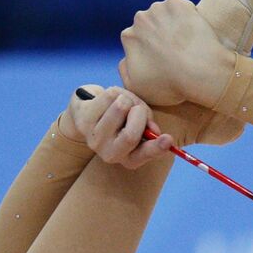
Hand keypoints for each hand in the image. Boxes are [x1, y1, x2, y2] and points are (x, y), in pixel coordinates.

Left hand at [59, 86, 173, 169]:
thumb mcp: (140, 126)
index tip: (169, 139)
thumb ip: (149, 128)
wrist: (88, 112)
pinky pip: (108, 98)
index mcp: (130, 159)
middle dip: (140, 113)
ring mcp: (95, 140)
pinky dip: (114, 92)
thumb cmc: (122, 119)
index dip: (157, 148)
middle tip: (138, 107)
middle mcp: (110, 155)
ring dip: (127, 99)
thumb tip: (154, 130)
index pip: (145, 155)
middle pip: (131, 135)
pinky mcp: (83, 121)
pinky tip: (108, 98)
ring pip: (120, 109)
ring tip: (123, 102)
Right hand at [118, 0, 235, 107]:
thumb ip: (124, 70)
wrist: (202, 74)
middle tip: (179, 52)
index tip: (166, 59)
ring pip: (167, 15)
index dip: (152, 49)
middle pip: (151, 24)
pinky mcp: (179, 4)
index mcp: (129, 36)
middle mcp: (140, 18)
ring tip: (189, 44)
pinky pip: (184, 8)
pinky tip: (196, 33)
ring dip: (175, 25)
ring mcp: (159, 9)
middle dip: (162, 35)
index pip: (139, 39)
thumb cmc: (172, 86)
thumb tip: (125, 58)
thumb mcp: (136, 88)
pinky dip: (190, 16)